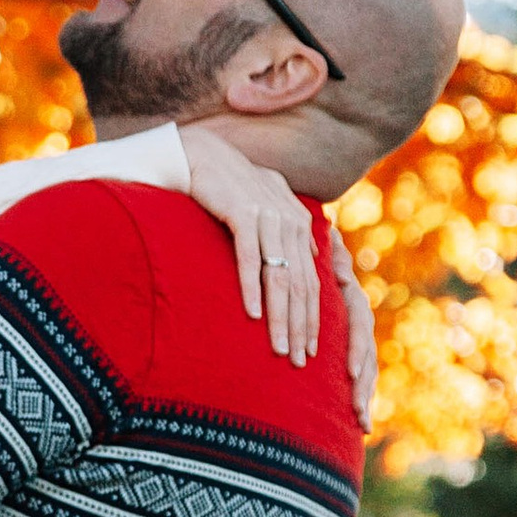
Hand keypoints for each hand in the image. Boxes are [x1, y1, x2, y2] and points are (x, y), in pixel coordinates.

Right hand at [180, 124, 323, 363]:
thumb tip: (312, 251)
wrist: (203, 154)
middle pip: (300, 287)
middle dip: (301, 328)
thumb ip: (294, 227)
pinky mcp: (243, 214)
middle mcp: (289, 223)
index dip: (312, 319)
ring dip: (280, 318)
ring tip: (280, 349)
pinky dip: (251, 287)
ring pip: (280, 279)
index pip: (310, 282)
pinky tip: (251, 314)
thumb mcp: (271, 203)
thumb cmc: (233, 183)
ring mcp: (268, 219)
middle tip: (300, 362)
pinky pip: (249, 258)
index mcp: (298, 225)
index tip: (311, 351)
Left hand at [331, 223, 379, 422]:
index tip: (351, 372)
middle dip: (364, 388)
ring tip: (362, 426)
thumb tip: (339, 264)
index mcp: (353, 302)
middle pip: (368, 359)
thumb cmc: (315, 253)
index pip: (360, 328)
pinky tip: (358, 427)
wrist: (315, 259)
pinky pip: (358, 380)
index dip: (357, 350)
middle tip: (358, 413)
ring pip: (366, 374)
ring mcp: (356, 342)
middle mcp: (360, 324)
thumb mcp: (324, 248)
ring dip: (364, 401)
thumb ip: (331, 253)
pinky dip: (359, 401)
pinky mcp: (349, 355)